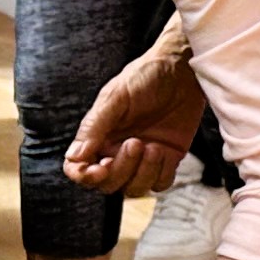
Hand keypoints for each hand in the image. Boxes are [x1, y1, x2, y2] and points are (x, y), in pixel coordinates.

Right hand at [64, 41, 206, 195]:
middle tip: (135, 143)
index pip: (78, 168)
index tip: (101, 169)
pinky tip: (164, 150)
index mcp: (98, 136)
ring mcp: (142, 158)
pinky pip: (160, 183)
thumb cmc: (145, 76)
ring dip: (143, 173)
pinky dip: (161, 173)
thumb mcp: (116, 97)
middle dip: (121, 170)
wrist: (183, 70)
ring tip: (152, 147)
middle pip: (107, 184)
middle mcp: (116, 150)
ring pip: (133, 188)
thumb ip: (94, 126)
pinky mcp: (167, 159)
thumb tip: (75, 156)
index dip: (85, 176)